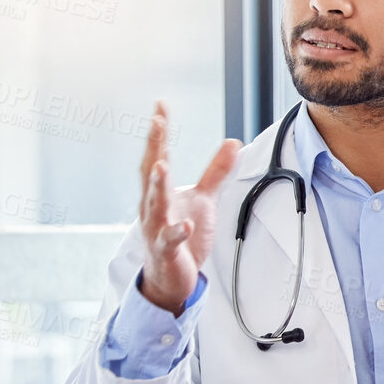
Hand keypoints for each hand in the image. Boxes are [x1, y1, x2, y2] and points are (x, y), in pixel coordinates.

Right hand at [137, 101, 242, 313]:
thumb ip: (215, 171)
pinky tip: (184, 226)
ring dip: (157, 185)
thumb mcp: (202, 199)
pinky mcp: (166, 251)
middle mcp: (153, 206)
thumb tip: (232, 142)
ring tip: (161, 165)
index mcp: (160, 191)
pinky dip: (176, 232)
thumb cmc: (181, 235)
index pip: (158, 155)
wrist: (171, 276)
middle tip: (156, 122)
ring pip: (154, 204)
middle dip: (153, 147)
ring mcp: (156, 228)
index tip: (160, 106)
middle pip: (151, 172)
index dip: (160, 132)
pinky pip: (169, 240)